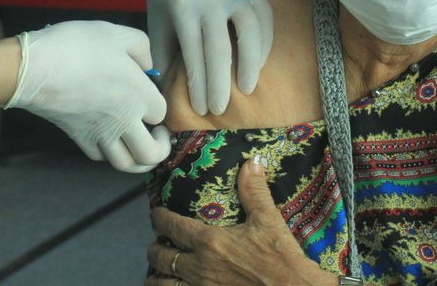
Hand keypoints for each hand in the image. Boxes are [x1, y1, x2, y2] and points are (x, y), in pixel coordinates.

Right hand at [3, 21, 169, 172]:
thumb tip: (147, 64)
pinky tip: (110, 137)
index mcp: (138, 94)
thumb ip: (141, 46)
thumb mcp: (115, 33)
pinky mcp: (79, 137)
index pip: (162, 113)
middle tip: (158, 134)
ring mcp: (100, 133)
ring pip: (127, 164)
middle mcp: (123, 120)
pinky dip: (109, 152)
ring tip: (139, 143)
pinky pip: (101, 156)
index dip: (159, 103)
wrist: (33, 67)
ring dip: (138, 158)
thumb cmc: (75, 46)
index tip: (151, 93)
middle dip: (161, 148)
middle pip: (152, 154)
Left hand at [139, 0, 272, 114]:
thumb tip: (174, 88)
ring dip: (251, 65)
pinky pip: (264, 20)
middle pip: (221, 50)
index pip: (194, 54)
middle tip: (219, 109)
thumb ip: (166, 50)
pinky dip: (263, 45)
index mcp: (183, 4)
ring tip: (246, 89)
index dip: (199, 85)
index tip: (202, 108)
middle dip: (221, 85)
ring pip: (251, 33)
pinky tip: (256, 63)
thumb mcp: (157, 16)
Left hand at [146, 159, 335, 284]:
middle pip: (162, 257)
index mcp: (210, 242)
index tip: (156, 213)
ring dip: (157, 276)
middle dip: (154, 249)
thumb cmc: (281, 258)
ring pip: (164, 283)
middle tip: (156, 243)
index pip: (173, 226)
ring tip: (155, 272)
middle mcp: (201, 267)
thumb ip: (254, 191)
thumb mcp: (268, 220)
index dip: (160, 218)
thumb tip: (251, 163)